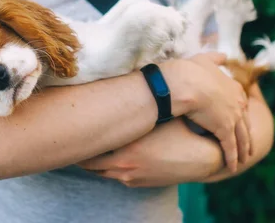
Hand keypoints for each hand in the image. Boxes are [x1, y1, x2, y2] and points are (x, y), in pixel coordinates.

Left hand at [77, 119, 222, 187]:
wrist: (202, 159)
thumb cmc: (180, 131)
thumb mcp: (156, 119)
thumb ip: (137, 110)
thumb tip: (119, 90)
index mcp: (126, 147)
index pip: (92, 145)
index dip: (81, 136)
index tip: (71, 125)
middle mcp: (123, 165)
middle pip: (89, 163)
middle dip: (81, 153)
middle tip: (72, 139)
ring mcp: (130, 177)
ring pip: (100, 172)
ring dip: (93, 162)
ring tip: (85, 149)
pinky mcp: (139, 183)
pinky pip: (115, 177)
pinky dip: (109, 168)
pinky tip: (108, 158)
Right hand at [161, 52, 251, 172]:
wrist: (184, 82)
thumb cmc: (190, 70)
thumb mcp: (204, 59)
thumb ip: (215, 58)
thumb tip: (224, 54)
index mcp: (233, 86)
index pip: (241, 103)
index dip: (240, 113)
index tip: (240, 120)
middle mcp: (237, 102)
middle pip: (245, 122)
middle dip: (246, 134)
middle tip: (248, 145)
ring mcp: (233, 117)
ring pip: (241, 137)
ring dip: (243, 149)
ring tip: (243, 159)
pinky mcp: (224, 129)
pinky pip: (230, 147)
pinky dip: (233, 158)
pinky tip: (233, 167)